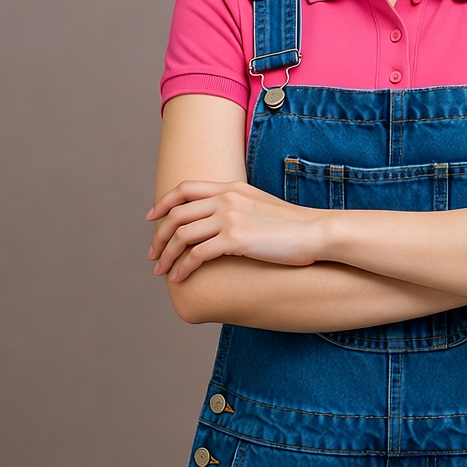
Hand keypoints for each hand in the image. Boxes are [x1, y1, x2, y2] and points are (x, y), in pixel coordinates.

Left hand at [147, 181, 322, 281]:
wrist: (315, 232)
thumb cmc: (291, 226)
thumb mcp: (259, 205)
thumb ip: (236, 206)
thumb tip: (217, 221)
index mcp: (231, 187)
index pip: (184, 189)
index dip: (163, 203)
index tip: (151, 219)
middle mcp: (227, 198)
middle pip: (177, 214)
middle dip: (159, 237)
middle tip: (152, 256)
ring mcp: (230, 217)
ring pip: (182, 235)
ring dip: (167, 256)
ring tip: (162, 272)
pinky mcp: (236, 239)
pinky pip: (197, 254)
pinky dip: (183, 268)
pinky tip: (180, 279)